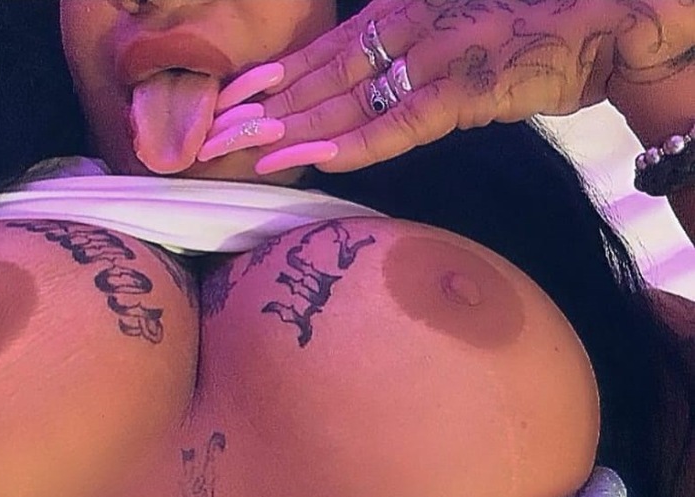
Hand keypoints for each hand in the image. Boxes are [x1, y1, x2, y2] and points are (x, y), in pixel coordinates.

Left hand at [201, 0, 692, 173]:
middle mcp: (404, 31)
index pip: (320, 54)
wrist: (608, 17)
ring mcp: (432, 59)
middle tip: (212, 135)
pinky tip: (310, 158)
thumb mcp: (452, 32)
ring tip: (240, 151)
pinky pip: (399, 122)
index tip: (229, 104)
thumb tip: (368, 98)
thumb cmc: (530, 27)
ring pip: (344, 99)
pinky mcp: (465, 90)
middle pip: (317, 77)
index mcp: (399, 14)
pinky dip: (353, 141)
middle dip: (261, 108)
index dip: (271, 80)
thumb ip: (406, 61)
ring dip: (289, 127)